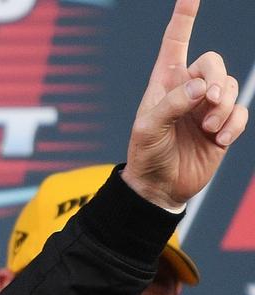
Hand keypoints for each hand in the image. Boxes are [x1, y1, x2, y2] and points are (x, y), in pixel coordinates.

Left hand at [123, 0, 246, 210]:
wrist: (160, 186)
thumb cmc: (146, 154)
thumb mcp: (149, 128)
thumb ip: (173, 104)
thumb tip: (204, 88)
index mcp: (164, 82)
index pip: (176, 41)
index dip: (185, 16)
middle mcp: (188, 89)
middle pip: (214, 63)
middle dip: (216, 80)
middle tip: (208, 103)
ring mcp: (207, 106)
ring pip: (231, 87)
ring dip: (223, 107)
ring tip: (208, 128)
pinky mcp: (223, 124)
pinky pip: (240, 112)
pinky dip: (232, 124)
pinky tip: (218, 139)